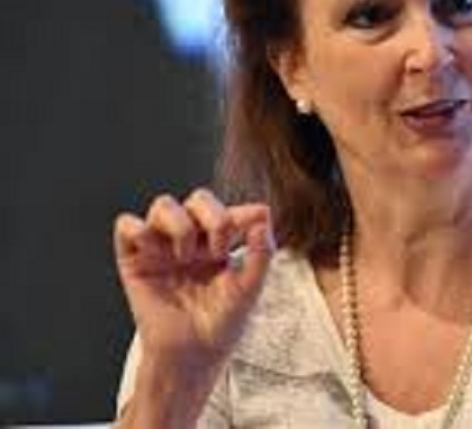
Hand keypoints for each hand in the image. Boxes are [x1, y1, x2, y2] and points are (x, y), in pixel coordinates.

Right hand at [114, 188, 274, 370]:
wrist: (192, 355)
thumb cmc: (222, 324)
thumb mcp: (249, 287)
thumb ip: (261, 252)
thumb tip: (263, 212)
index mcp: (220, 242)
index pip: (229, 210)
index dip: (241, 212)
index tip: (254, 222)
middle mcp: (192, 240)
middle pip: (199, 198)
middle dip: (213, 216)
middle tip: (218, 249)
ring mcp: (162, 247)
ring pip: (163, 204)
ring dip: (180, 223)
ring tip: (186, 256)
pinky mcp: (134, 260)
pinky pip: (126, 225)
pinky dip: (139, 229)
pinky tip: (156, 251)